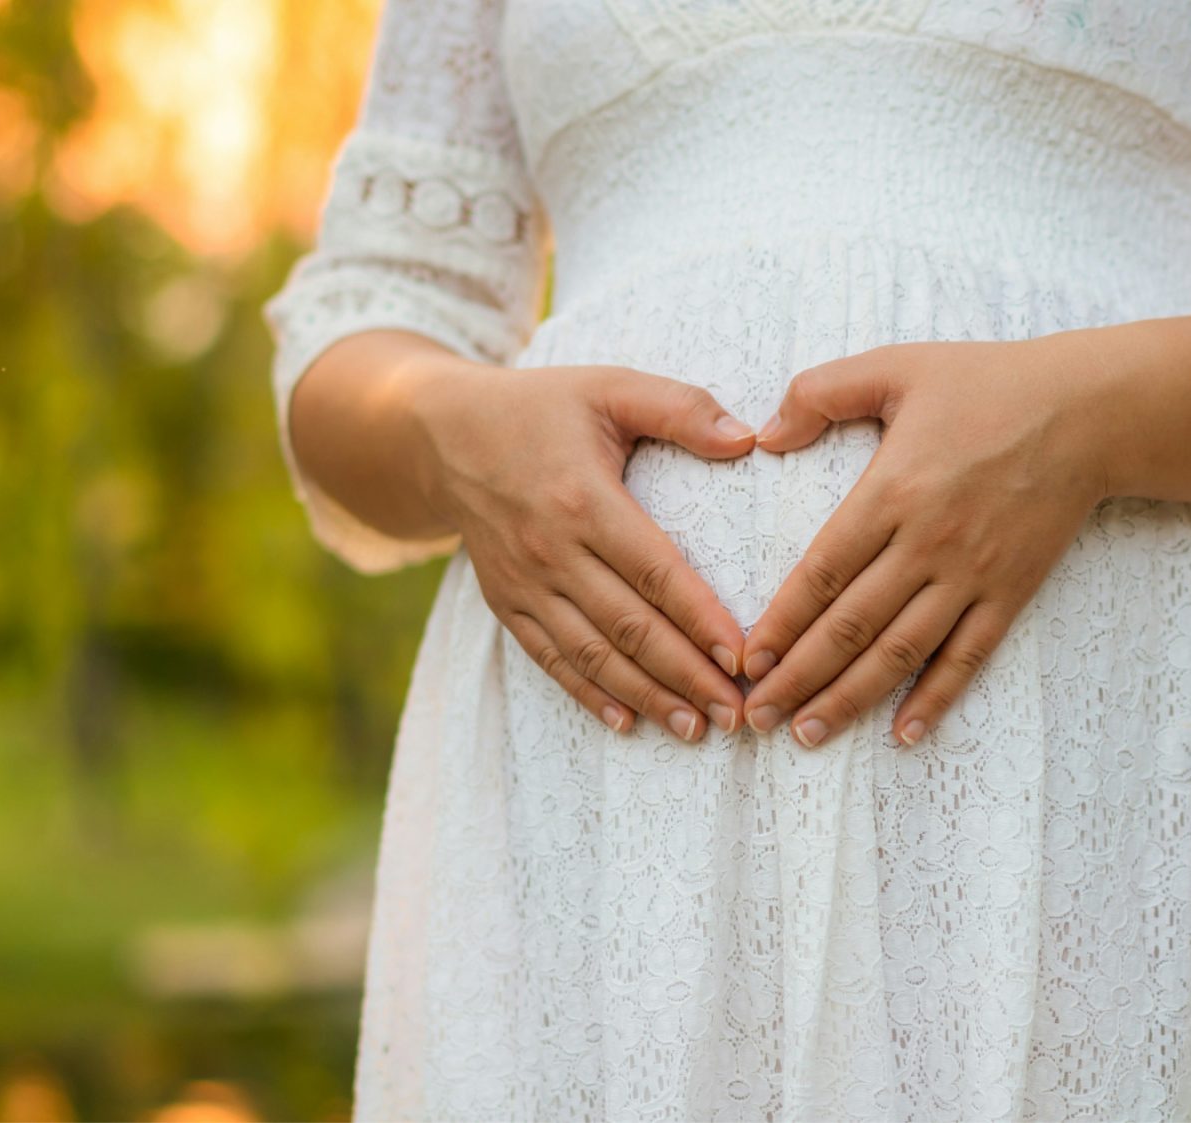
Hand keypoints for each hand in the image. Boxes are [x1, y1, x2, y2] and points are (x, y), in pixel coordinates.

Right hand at [409, 356, 757, 738]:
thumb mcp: (609, 387)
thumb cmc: (541, 407)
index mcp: (583, 499)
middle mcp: (551, 551)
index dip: (700, 619)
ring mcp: (524, 583)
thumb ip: (680, 407)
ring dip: (647, 696)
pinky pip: (550, 659)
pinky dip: (588, 694)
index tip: (743, 657)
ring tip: (695, 728)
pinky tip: (626, 722)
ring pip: (593, 654)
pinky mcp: (506, 603)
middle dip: (687, 676)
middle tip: (737, 713)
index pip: (654, 572)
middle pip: (629, 626)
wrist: (442, 433)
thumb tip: (748, 439)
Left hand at [738, 337, 1108, 747]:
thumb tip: (764, 435)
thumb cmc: (989, 384)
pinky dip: (935, 698)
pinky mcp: (1010, 593)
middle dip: (798, 678)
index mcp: (891, 492)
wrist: (1088, 412)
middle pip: (851, 627)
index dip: (781, 622)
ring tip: (807, 735)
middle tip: (756, 717)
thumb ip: (821, 392)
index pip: (822, 573)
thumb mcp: (896, 367)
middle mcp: (927, 544)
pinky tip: (904, 733)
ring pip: (900, 653)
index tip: (746, 660)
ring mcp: (972, 575)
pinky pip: (967, 657)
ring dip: (850, 699)